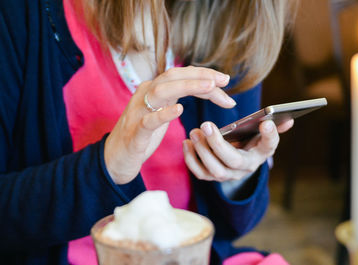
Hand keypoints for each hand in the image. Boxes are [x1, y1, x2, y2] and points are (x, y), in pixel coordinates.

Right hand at [104, 66, 235, 183]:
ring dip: (187, 86)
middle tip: (224, 80)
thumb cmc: (142, 134)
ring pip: (161, 91)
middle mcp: (144, 95)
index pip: (180, 75)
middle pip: (173, 76)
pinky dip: (164, 114)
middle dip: (200, 76)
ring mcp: (138, 112)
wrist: (115, 157)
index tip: (225, 79)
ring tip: (209, 87)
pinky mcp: (135, 133)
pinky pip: (149, 120)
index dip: (203, 75)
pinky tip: (180, 110)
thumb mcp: (161, 113)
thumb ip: (176, 99)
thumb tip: (205, 89)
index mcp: (152, 90)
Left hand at [183, 119, 293, 181]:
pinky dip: (191, 159)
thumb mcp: (262, 136)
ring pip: (214, 169)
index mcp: (260, 154)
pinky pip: (200, 173)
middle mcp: (245, 169)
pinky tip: (186, 143)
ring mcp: (227, 175)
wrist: (237, 162)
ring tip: (194, 132)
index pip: (268, 146)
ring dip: (202, 151)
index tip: (266, 123)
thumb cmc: (249, 144)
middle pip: (233, 161)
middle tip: (206, 125)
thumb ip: (271, 129)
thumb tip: (288, 120)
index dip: (269, 136)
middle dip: (218, 144)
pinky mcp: (212, 177)